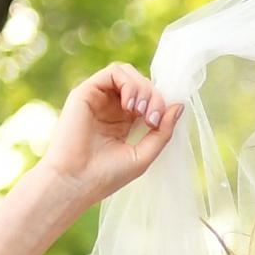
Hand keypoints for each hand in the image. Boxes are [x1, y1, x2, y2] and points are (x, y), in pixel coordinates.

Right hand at [37, 65, 181, 206]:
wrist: (75, 182)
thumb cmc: (107, 175)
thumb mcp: (145, 154)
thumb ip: (163, 130)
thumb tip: (179, 104)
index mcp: (124, 121)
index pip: (149, 97)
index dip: (160, 103)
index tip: (158, 123)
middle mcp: (110, 107)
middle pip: (141, 82)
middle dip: (155, 97)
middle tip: (151, 120)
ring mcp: (98, 98)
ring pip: (128, 73)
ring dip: (142, 88)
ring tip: (140, 112)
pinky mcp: (85, 92)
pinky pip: (113, 72)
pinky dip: (128, 84)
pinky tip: (129, 106)